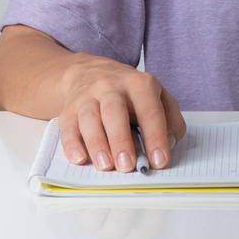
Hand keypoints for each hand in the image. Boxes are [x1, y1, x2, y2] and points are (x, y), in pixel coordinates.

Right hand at [57, 54, 186, 172]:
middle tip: (128, 166)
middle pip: (114, 111)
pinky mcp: (69, 109)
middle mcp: (111, 86)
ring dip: (97, 143)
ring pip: (89, 118)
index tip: (159, 161)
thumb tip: (169, 144)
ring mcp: (87, 96)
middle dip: (121, 140)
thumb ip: (171, 119)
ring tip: (106, 166)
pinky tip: (79, 158)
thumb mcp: (157, 96)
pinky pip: (67, 126)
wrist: (89, 72)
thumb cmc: (129, 93)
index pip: (150, 110)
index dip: (156, 136)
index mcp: (139, 84)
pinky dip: (72, 144)